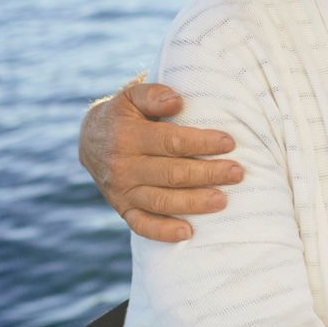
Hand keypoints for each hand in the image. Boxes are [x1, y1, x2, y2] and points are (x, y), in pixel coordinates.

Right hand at [78, 77, 242, 242]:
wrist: (90, 140)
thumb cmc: (123, 114)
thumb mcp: (131, 95)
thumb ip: (152, 94)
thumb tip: (177, 101)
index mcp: (126, 136)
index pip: (170, 142)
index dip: (202, 143)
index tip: (229, 143)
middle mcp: (122, 167)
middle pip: (172, 174)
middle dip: (208, 173)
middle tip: (237, 173)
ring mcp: (122, 192)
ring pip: (162, 201)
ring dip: (195, 203)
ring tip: (223, 200)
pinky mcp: (122, 210)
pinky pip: (142, 225)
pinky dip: (164, 232)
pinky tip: (188, 232)